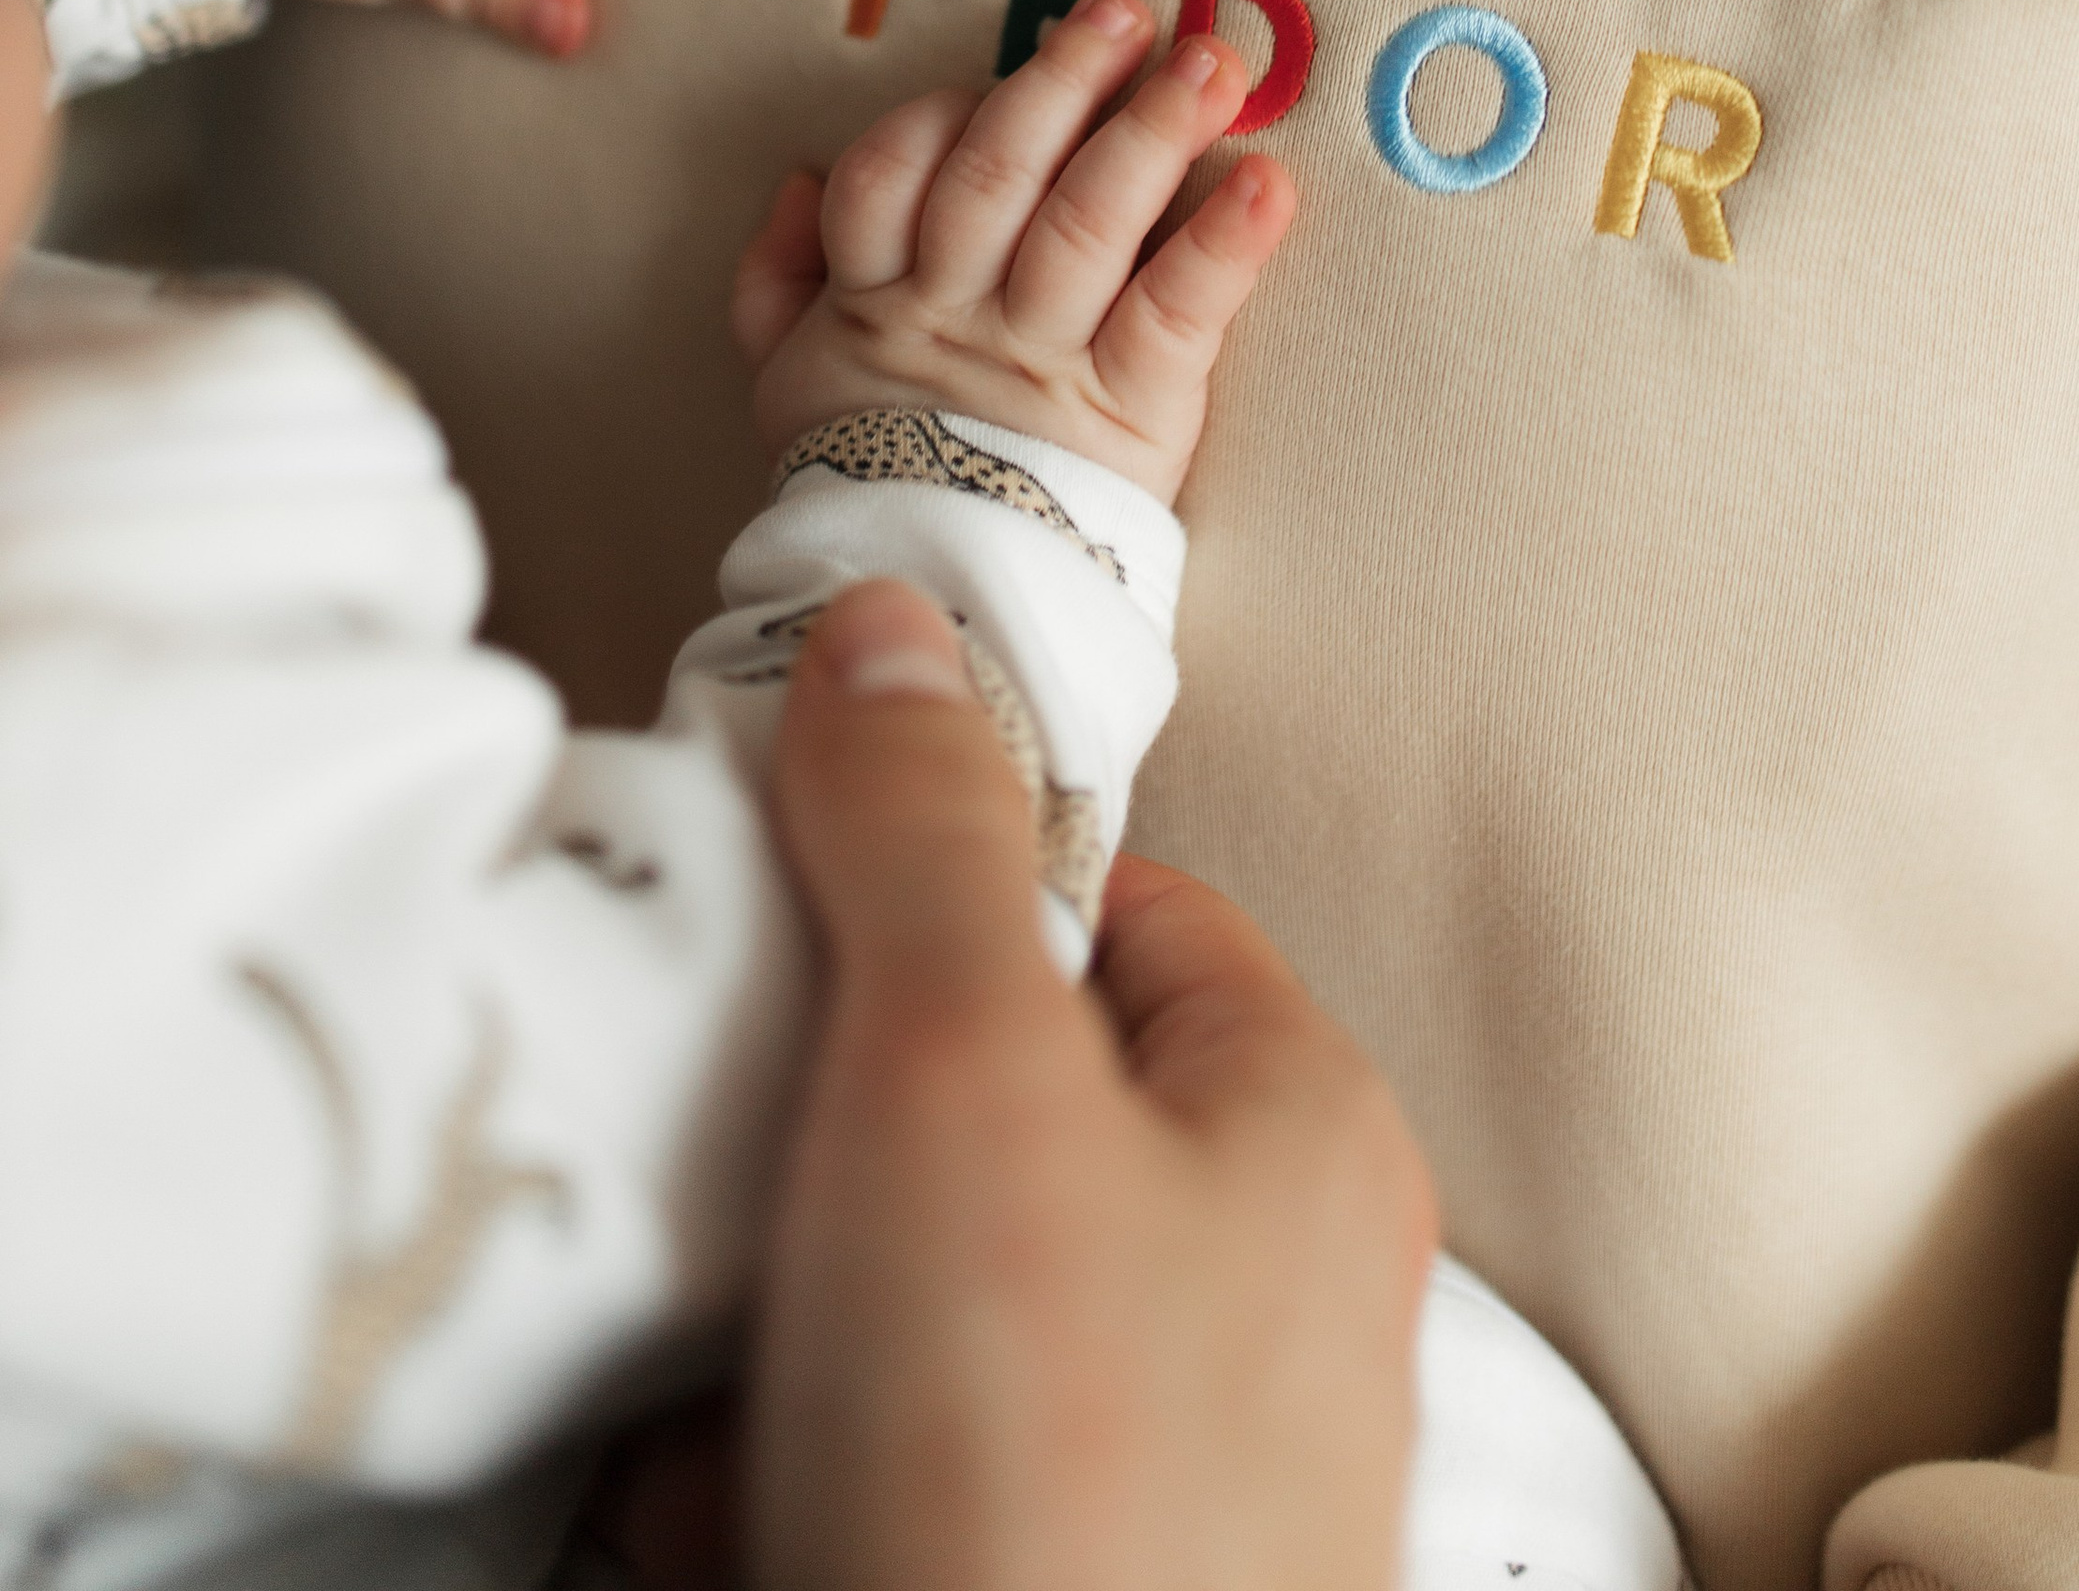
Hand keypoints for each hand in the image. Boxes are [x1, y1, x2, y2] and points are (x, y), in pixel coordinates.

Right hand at [731, 0, 1295, 503]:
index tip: (991, 72)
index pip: (892, 174)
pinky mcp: (1135, 411)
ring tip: (1212, 64)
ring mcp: (1049, 359)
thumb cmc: (872, 474)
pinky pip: (1177, 315)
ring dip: (1151, 130)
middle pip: (1001, 175)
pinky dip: (1225, 247)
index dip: (940, 114)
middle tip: (1126, 11)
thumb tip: (801, 176)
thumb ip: (778, 277)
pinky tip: (1269, 187)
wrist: (933, 611)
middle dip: (1064, 81)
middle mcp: (962, 314)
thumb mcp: (787, 382)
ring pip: (1088, 222)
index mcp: (879, 299)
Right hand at [753, 581, 1433, 1590]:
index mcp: (1294, 1133)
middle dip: (809, 1163)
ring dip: (768, 1348)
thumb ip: (921, 831)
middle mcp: (1257, 1301)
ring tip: (747, 1429)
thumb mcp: (959, 1072)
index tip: (791, 909)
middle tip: (746, 1213)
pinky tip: (748, 1541)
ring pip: (894, 1303)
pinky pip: (871, 1472)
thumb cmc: (1045, 1481)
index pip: (1108, 905)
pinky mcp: (1039, 1580)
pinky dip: (775, 1493)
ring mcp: (1157, 1473)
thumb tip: (894, 620)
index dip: (937, 885)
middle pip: (978, 1108)